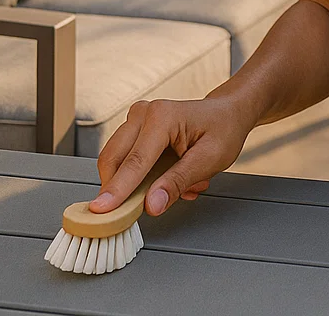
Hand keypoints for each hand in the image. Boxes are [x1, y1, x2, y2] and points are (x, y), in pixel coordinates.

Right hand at [90, 95, 255, 216]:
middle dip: (118, 190)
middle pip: (114, 160)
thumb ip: (178, 182)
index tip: (100, 210)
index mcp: (162, 117)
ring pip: (114, 161)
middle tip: (130, 214)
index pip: (135, 162)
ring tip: (167, 186)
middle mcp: (142, 113)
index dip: (117, 190)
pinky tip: (163, 178)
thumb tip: (151, 205)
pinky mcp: (133, 129)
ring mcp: (135, 119)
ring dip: (131, 184)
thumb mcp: (210, 160)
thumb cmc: (223, 130)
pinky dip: (136, 177)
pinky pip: (123, 159)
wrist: (227, 113)